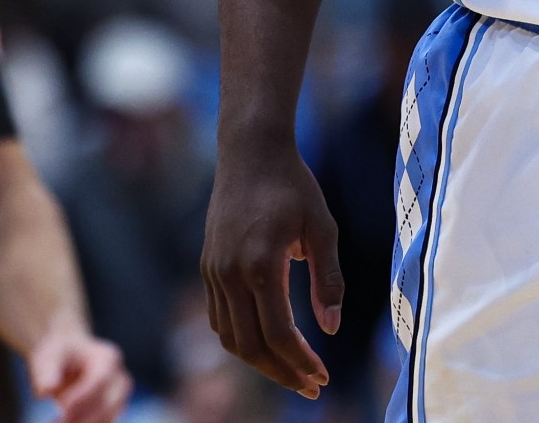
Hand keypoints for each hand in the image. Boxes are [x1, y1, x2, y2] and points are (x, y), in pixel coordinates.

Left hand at [28, 331, 130, 422]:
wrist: (65, 356)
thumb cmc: (57, 354)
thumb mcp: (48, 357)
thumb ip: (46, 372)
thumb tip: (45, 390)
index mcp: (106, 357)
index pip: (100, 379)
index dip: (82, 396)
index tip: (61, 407)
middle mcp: (118, 376)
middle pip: (110, 400)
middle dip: (84, 416)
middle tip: (57, 422)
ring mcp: (118, 393)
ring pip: (110, 415)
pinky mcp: (113, 408)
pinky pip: (106, 421)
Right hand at [201, 138, 344, 398]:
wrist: (250, 152)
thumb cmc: (294, 186)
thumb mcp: (323, 228)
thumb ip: (328, 280)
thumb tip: (331, 330)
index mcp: (261, 264)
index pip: (279, 333)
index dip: (301, 362)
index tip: (323, 377)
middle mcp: (230, 273)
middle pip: (250, 346)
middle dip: (282, 373)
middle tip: (311, 386)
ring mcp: (214, 272)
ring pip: (230, 338)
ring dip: (261, 361)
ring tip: (293, 370)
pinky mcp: (208, 268)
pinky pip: (221, 318)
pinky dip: (242, 339)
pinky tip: (268, 342)